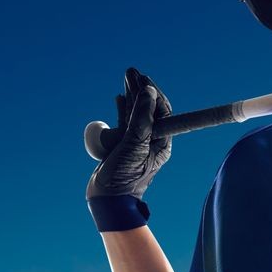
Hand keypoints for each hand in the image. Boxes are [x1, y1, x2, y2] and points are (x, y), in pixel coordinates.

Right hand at [86, 67, 171, 200]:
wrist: (109, 201)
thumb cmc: (123, 177)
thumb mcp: (133, 145)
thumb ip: (141, 119)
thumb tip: (149, 93)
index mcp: (161, 142)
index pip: (162, 110)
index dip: (153, 93)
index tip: (144, 79)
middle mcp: (151, 140)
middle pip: (148, 108)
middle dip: (141, 88)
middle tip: (132, 71)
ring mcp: (136, 142)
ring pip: (135, 113)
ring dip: (131, 95)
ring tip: (126, 76)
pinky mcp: (122, 146)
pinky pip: (124, 123)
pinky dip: (122, 110)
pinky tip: (119, 97)